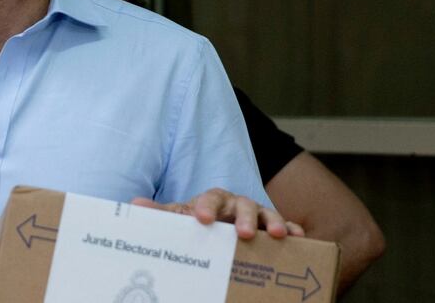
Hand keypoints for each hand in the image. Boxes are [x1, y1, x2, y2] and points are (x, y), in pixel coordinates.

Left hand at [132, 188, 304, 239]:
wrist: (215, 227)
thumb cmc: (197, 222)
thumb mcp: (179, 219)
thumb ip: (161, 214)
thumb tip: (134, 205)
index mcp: (212, 200)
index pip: (209, 198)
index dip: (206, 206)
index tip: (201, 218)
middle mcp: (235, 205)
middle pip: (243, 204)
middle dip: (245, 217)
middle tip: (245, 233)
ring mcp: (256, 215)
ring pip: (266, 213)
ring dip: (273, 221)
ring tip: (279, 234)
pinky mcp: (270, 227)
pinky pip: (284, 225)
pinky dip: (292, 228)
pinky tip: (299, 237)